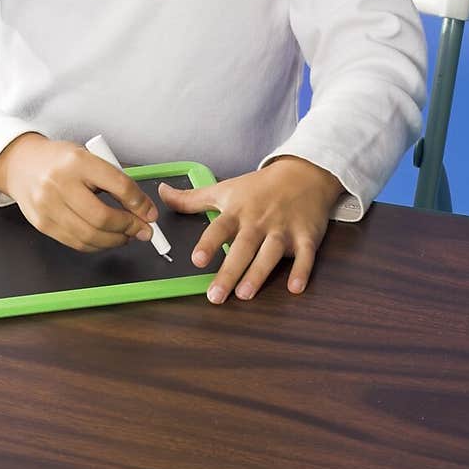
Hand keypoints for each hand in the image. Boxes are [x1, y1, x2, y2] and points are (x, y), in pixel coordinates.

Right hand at [0, 133, 158, 251]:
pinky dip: (96, 244)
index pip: (118, 185)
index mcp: (78, 161)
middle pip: (103, 216)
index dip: (139, 203)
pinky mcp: (42, 224)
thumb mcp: (89, 158)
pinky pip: (76, 242)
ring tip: (126, 236)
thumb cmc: (60, 161)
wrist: (21, 164)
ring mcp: (48, 206)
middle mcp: (59, 183)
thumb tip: (142, 210)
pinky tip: (106, 238)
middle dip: (129, 227)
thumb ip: (114, 181)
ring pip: (90, 235)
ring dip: (115, 240)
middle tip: (142, 230)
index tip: (150, 213)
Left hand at [158, 157, 343, 303]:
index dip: (209, 244)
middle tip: (216, 295)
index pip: (220, 228)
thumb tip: (162, 193)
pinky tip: (295, 288)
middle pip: (243, 247)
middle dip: (230, 271)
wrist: (303, 174)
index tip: (197, 260)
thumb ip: (191, 198)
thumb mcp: (224, 189)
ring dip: (259, 273)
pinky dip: (302, 271)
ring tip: (245, 294)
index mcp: (238, 211)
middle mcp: (259, 222)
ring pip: (271, 253)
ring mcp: (284, 229)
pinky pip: (305, 255)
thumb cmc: (259, 187)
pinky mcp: (307, 236)